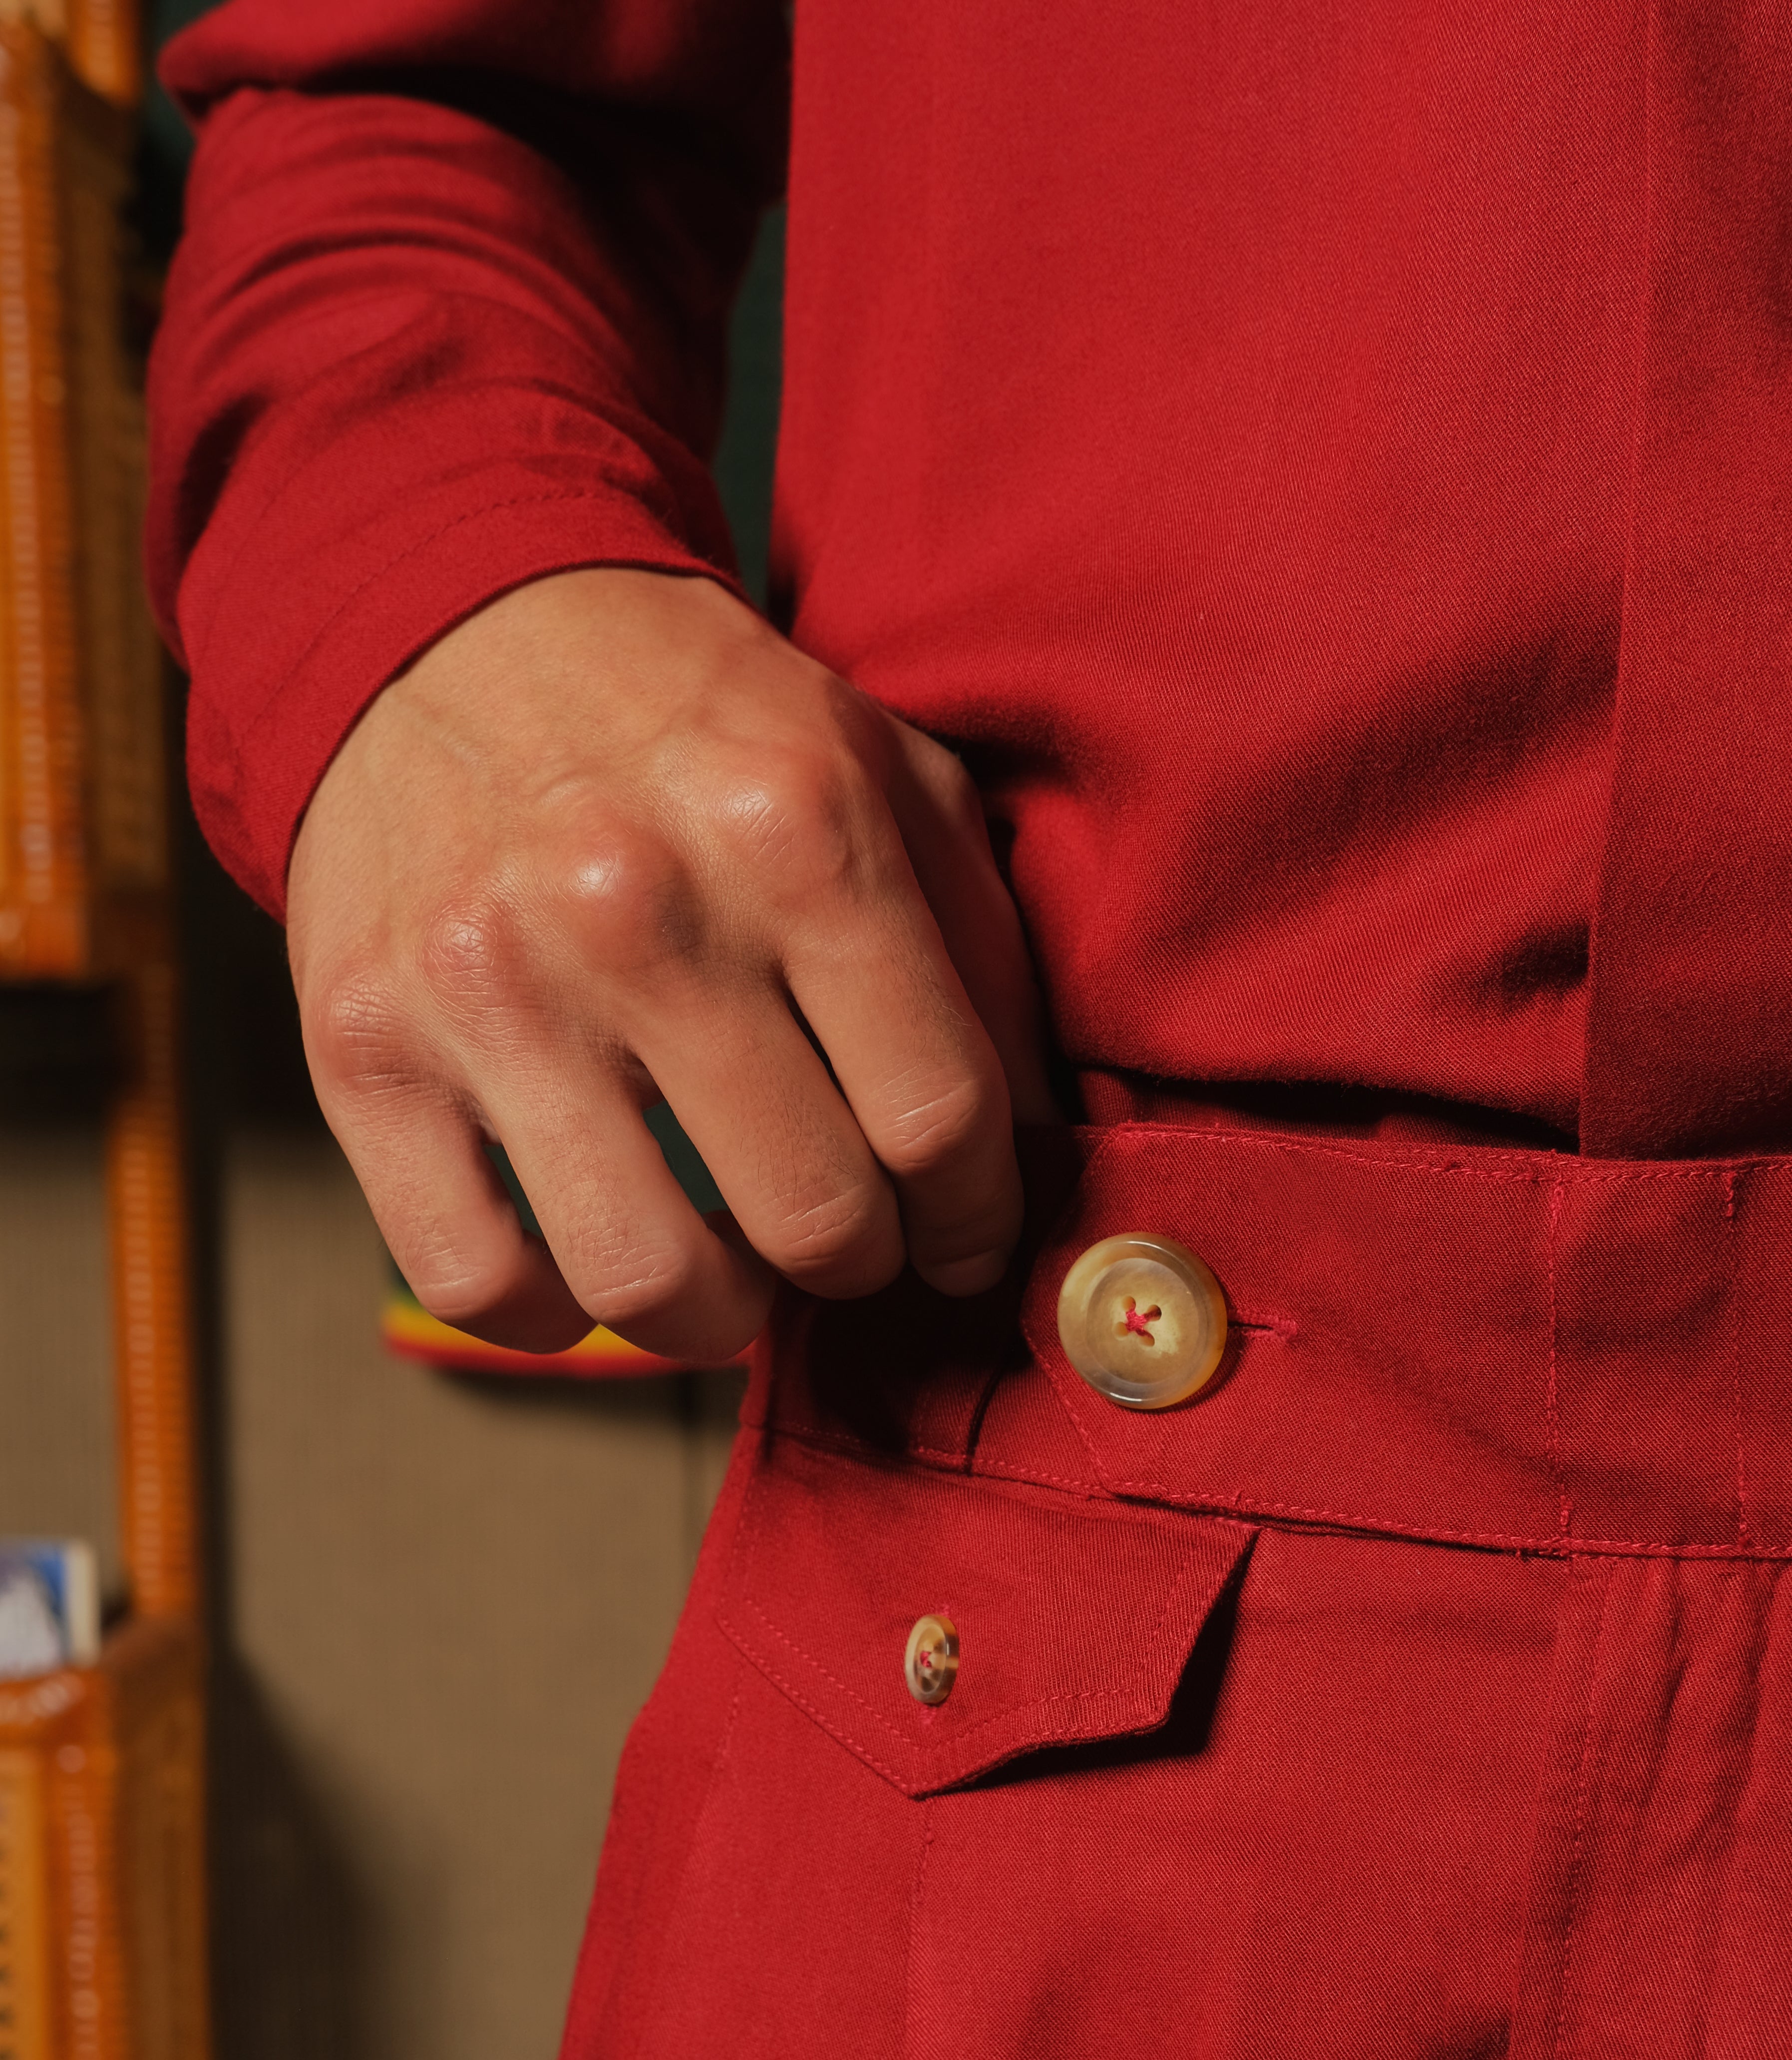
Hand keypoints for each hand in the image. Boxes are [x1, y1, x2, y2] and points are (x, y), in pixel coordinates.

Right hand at [288, 568, 1055, 1364]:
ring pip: (649, 1280)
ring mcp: (489, 984)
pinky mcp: (364, 1044)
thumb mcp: (882, 771)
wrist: (442, 622)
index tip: (960, 1226)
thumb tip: (1042, 1149)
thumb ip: (981, 955)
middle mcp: (638, 906)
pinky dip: (546, 1319)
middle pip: (815, 1215)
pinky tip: (587, 1262)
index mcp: (795, 829)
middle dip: (857, 1259)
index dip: (975, 1212)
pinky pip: (471, 1280)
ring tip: (730, 1266)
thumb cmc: (690, 722)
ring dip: (719, 1313)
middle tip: (847, 1233)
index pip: (942, 1119)